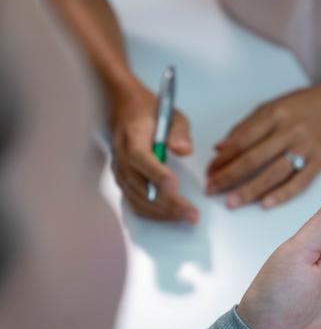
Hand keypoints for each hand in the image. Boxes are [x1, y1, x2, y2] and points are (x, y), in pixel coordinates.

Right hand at [110, 87, 198, 222]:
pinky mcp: (122, 181)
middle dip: (168, 203)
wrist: (125, 111)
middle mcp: (122, 157)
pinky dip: (152, 213)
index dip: (156, 174)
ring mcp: (120, 172)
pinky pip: (134, 202)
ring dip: (163, 212)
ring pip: (138, 199)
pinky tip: (170, 216)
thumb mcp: (172, 115)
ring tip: (186, 217)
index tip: (175, 184)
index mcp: (133, 138)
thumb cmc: (152, 113)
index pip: (140, 158)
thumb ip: (180, 132)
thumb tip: (184, 150)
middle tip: (191, 214)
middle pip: (141, 186)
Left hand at [206, 70, 320, 208]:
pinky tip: (265, 203)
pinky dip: (281, 194)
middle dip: (228, 177)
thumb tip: (222, 147)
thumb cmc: (310, 104)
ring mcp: (306, 146)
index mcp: (275, 113)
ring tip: (231, 202)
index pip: (241, 139)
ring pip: (272, 173)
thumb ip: (249, 126)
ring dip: (249, 190)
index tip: (210, 170)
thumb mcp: (277, 105)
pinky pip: (299, 181)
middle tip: (212, 189)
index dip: (222, 158)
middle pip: (252, 159)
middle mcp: (289, 129)